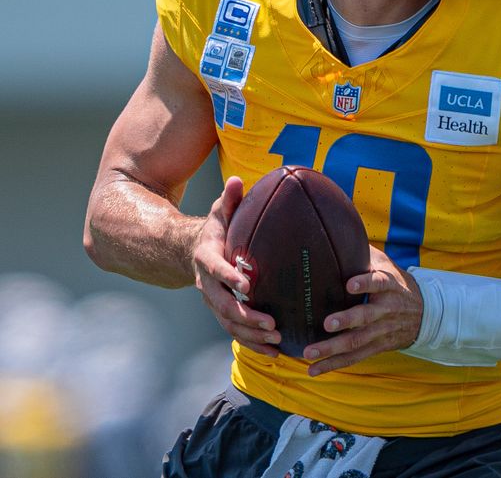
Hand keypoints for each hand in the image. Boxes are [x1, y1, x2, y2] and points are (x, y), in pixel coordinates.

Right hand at [191, 176, 281, 356]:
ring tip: (277, 340)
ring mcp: (213, 302)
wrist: (191, 253)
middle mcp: (207, 284)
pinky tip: (275, 352)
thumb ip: (229, 199)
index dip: (229, 277)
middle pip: (222, 305)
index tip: (248, 285)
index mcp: (207, 258)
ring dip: (251, 335)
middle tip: (272, 323)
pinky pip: (235, 332)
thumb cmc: (216, 229)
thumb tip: (237, 180)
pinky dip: (253, 343)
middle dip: (246, 316)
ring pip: (229, 323)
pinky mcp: (222, 313)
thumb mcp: (220, 212)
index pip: (215, 269)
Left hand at [303, 245, 423, 375]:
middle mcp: (387, 310)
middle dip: (346, 321)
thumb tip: (337, 233)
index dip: (366, 283)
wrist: (426, 313)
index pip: (380, 283)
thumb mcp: (387, 265)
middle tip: (326, 323)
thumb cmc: (396, 283)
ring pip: (358, 342)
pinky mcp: (377, 347)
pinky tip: (314, 370)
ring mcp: (382, 331)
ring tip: (310, 352)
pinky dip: (334, 364)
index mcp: (390, 286)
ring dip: (333, 348)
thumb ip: (365, 254)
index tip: (350, 283)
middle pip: (367, 317)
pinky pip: (355, 357)